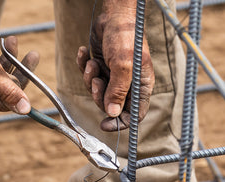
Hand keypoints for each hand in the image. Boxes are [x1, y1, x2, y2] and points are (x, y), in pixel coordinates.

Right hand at [0, 34, 38, 114]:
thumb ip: (10, 92)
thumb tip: (25, 110)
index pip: (12, 98)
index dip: (24, 80)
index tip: (33, 62)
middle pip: (7, 88)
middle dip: (19, 68)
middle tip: (32, 53)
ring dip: (9, 60)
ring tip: (13, 41)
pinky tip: (2, 47)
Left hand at [77, 12, 154, 130]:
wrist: (113, 13)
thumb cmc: (124, 36)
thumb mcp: (123, 65)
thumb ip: (118, 91)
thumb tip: (113, 114)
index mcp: (141, 86)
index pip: (133, 115)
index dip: (120, 123)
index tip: (104, 124)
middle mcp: (128, 83)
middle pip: (111, 105)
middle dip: (99, 96)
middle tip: (96, 81)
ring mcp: (114, 75)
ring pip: (97, 92)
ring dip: (90, 79)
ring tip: (92, 63)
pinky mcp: (101, 66)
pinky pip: (88, 76)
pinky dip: (83, 66)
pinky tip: (84, 53)